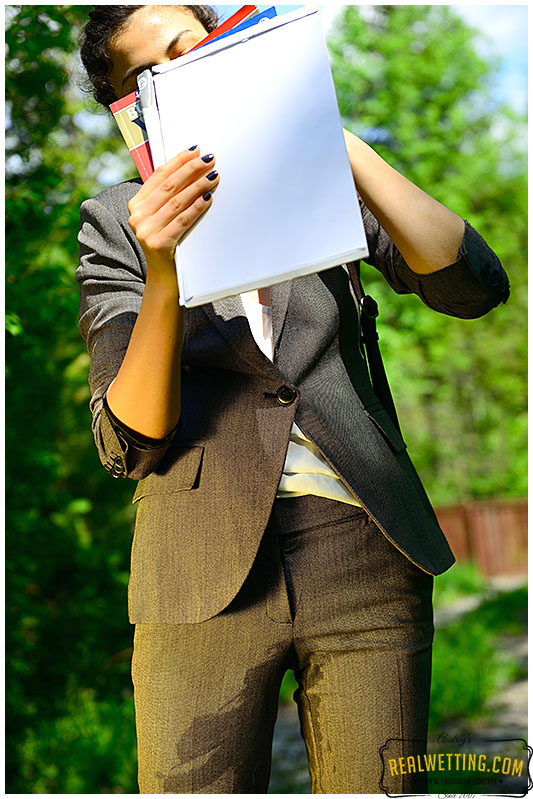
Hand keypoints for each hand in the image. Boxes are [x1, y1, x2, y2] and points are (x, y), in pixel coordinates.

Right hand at [128, 145, 218, 278]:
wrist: (165, 278)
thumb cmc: (168, 243)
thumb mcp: (161, 218)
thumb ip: (167, 198)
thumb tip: (191, 168)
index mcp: (136, 205)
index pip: (159, 176)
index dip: (178, 161)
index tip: (195, 151)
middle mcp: (137, 216)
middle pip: (169, 186)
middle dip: (191, 170)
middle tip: (210, 160)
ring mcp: (146, 231)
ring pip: (177, 201)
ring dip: (198, 186)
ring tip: (214, 176)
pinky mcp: (158, 244)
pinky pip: (182, 220)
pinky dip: (197, 207)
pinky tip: (209, 198)